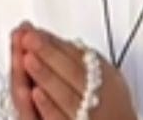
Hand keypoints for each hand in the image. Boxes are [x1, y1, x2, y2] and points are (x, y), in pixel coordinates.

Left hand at [10, 23, 136, 119]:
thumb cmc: (113, 108)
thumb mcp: (111, 79)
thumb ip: (89, 62)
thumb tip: (62, 43)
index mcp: (106, 78)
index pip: (80, 56)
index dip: (56, 43)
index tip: (37, 32)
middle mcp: (97, 95)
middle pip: (73, 71)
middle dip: (50, 53)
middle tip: (29, 38)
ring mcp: (87, 114)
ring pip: (65, 94)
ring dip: (47, 76)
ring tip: (28, 59)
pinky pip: (62, 119)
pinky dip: (49, 106)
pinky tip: (36, 94)